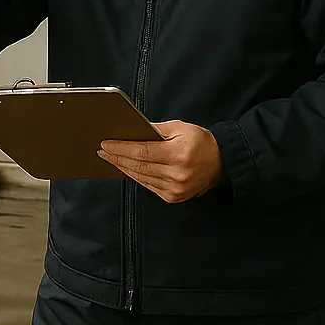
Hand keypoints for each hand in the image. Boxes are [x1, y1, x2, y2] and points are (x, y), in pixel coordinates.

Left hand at [99, 121, 222, 203]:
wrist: (221, 163)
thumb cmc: (201, 142)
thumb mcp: (180, 128)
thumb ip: (156, 129)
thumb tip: (133, 130)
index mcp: (178, 155)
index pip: (141, 152)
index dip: (121, 149)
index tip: (106, 144)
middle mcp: (176, 174)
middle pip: (138, 166)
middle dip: (117, 158)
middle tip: (102, 150)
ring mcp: (175, 189)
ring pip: (141, 178)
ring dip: (123, 168)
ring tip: (110, 158)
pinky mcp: (173, 197)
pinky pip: (148, 186)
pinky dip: (135, 177)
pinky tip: (126, 169)